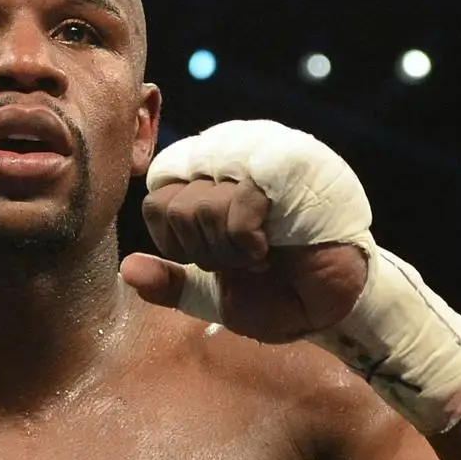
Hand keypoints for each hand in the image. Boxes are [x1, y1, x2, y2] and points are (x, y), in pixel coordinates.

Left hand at [121, 119, 374, 343]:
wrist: (333, 307)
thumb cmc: (277, 292)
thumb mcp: (210, 293)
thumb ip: (169, 282)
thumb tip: (127, 270)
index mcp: (209, 171)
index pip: (156, 191)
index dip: (173, 237)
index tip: (211, 258)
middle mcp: (231, 152)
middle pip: (169, 201)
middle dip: (200, 250)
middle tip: (240, 260)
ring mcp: (262, 153)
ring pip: (199, 204)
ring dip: (227, 249)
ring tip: (260, 255)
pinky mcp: (291, 165)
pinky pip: (237, 204)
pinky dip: (247, 242)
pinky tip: (273, 249)